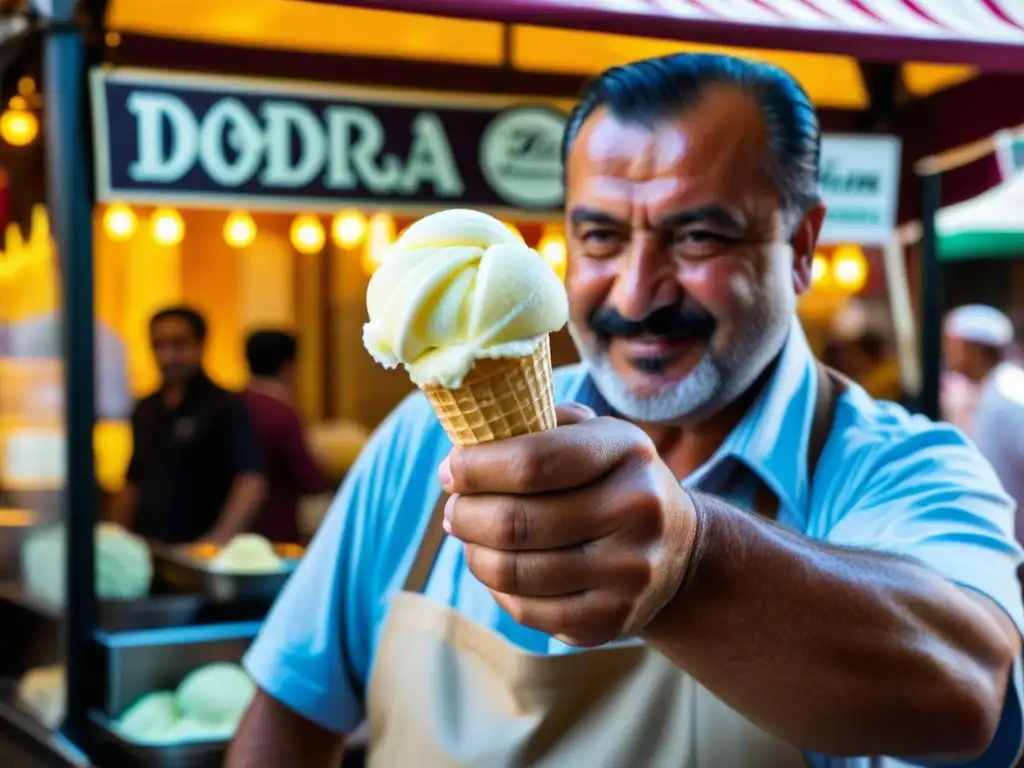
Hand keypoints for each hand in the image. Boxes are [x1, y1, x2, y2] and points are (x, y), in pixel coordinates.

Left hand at [440, 404, 698, 646]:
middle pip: (515, 522)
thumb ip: (538, 425)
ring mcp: (627, 573)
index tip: (451, 470)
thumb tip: (468, 436)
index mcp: (627, 452)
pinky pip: (526, 610)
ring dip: (474, 552)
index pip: (532, 462)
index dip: (476, 468)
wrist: (680, 549)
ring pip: (513, 572)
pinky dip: (497, 588)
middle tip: (454, 507)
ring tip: (470, 535)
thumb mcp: (595, 436)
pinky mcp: (611, 620)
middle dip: (465, 513)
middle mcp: (635, 512)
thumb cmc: (613, 480)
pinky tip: (499, 567)